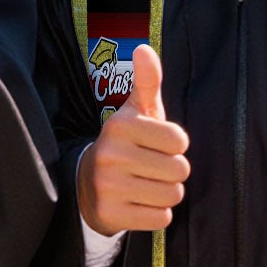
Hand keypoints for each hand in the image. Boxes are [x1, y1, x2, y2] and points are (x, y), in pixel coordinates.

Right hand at [76, 44, 189, 233]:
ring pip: (172, 195)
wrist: (86, 185)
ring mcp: (108, 186)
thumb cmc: (125, 144)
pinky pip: (160, 218)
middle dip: (172, 172)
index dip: (175, 146)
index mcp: (120, 125)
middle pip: (180, 170)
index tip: (156, 146)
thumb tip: (144, 48)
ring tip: (145, 185)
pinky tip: (138, 203)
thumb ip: (146, 81)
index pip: (180, 141)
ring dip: (166, 193)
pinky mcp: (110, 214)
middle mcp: (110, 154)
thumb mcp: (135, 112)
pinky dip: (156, 214)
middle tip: (151, 169)